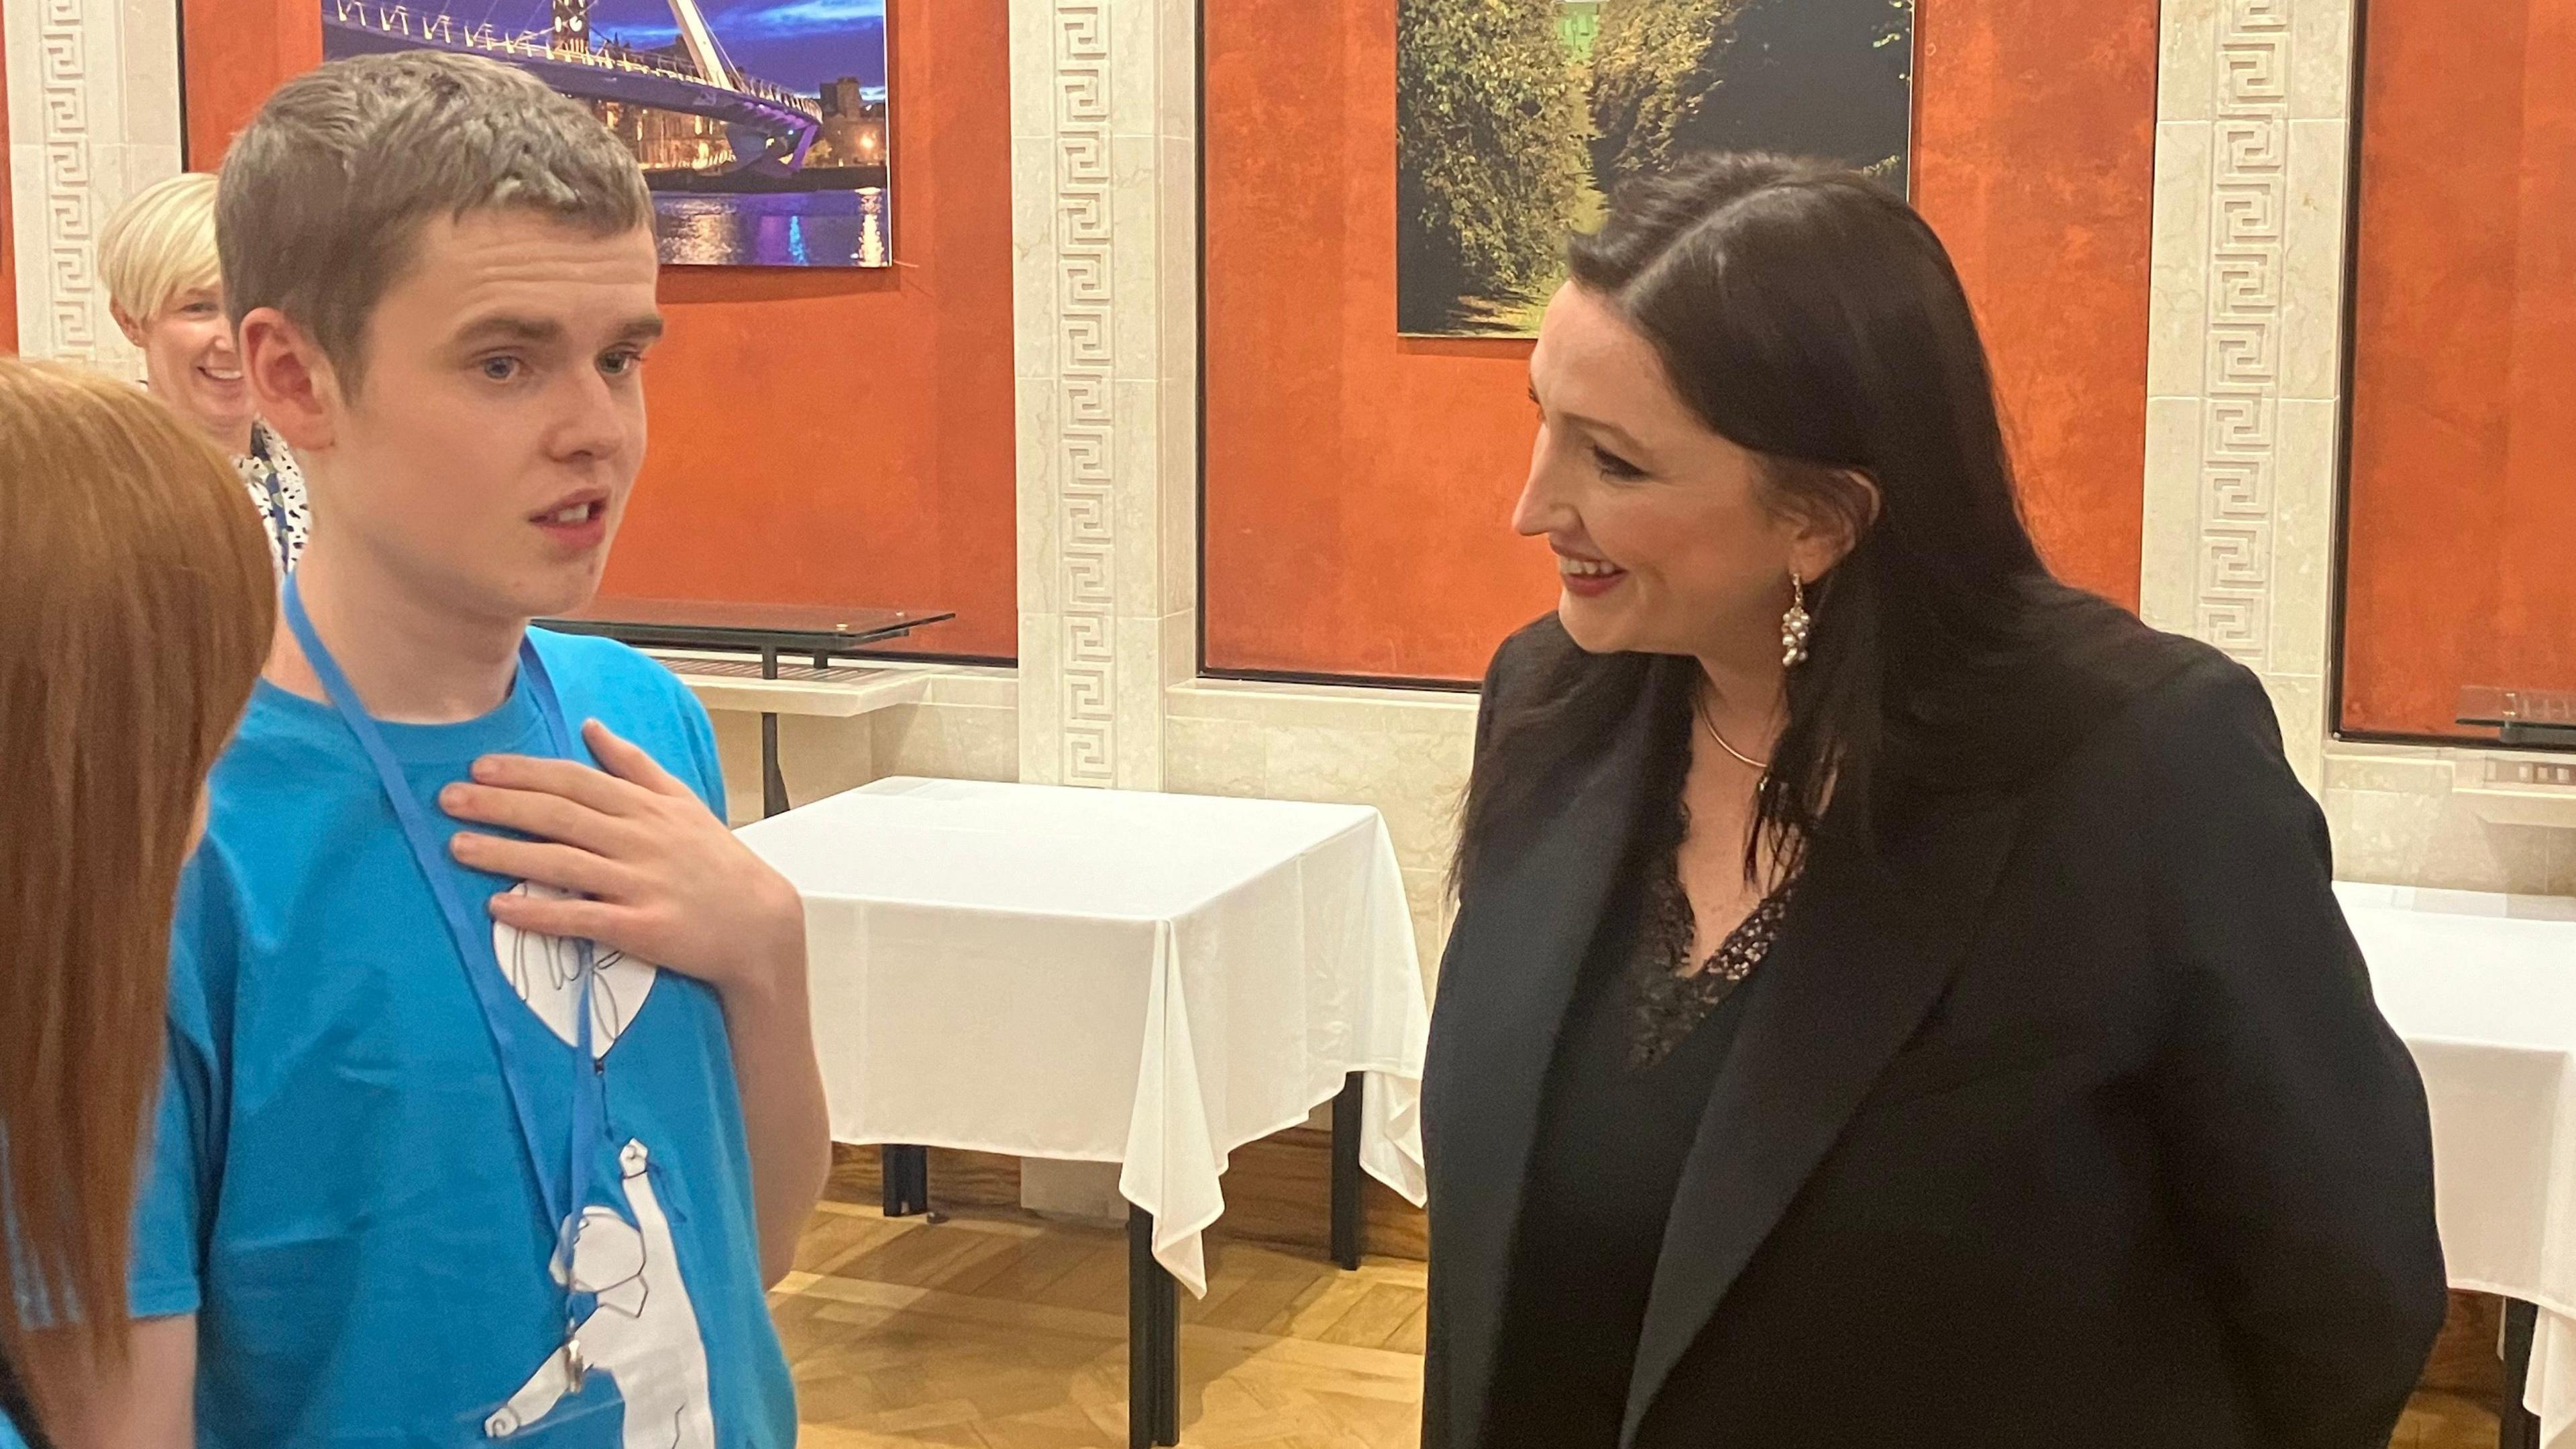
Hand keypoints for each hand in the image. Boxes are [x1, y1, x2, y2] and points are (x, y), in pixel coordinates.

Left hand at [441, 719, 806, 1005]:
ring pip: (562, 863)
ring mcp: (640, 883)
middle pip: (560, 815)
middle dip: (500, 804)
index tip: (480, 766)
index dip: (526, 772)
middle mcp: (640, 840)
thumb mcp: (683, 802)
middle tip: (449, 798)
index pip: (577, 780)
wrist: (761, 923)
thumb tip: (593, 727)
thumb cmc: (717, 862)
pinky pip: (582, 918)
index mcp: (646, 807)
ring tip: (457, 847)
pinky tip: (500, 907)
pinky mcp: (641, 927)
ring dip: (506, 853)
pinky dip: (540, 912)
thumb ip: (635, 764)